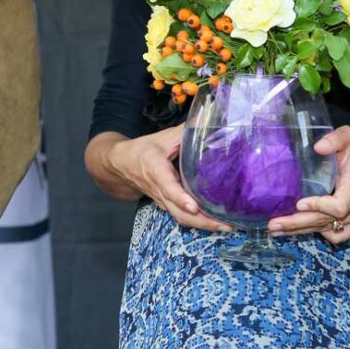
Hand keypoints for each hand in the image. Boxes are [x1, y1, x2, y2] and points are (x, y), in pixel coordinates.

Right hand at [107, 125, 229, 232]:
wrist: (122, 164)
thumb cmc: (144, 149)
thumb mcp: (164, 137)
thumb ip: (187, 131)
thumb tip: (209, 121)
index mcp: (156, 170)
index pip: (168, 187)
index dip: (181, 198)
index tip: (194, 207)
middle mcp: (159, 190)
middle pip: (179, 211)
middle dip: (202, 221)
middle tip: (225, 225)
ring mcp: (162, 200)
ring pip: (181, 218)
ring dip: (203, 225)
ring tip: (227, 227)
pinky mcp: (166, 205)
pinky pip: (181, 217)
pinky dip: (198, 223)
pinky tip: (216, 223)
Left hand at [268, 126, 349, 243]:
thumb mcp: (348, 136)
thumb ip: (334, 139)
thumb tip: (318, 147)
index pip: (339, 205)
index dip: (319, 207)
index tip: (299, 204)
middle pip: (327, 221)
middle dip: (298, 223)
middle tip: (274, 224)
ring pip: (327, 229)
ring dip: (301, 230)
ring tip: (277, 229)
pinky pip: (336, 235)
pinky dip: (317, 233)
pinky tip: (298, 229)